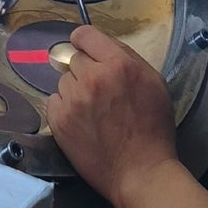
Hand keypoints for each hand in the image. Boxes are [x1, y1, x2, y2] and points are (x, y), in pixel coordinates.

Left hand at [47, 26, 177, 207]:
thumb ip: (127, 58)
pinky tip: (82, 122)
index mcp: (118, 64)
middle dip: (86, 71)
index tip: (86, 50)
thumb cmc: (153, 128)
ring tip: (93, 112)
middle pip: (75, 59)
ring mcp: (73, 100)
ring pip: (64, 81)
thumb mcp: (153, 82)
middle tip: (100, 92)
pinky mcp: (59, 120)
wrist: (140, 172)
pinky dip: (65, 109)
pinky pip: (54, 101)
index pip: (85, 34)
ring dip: (75, 91)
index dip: (84, 42)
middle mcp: (93, 78)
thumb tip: (101, 47)